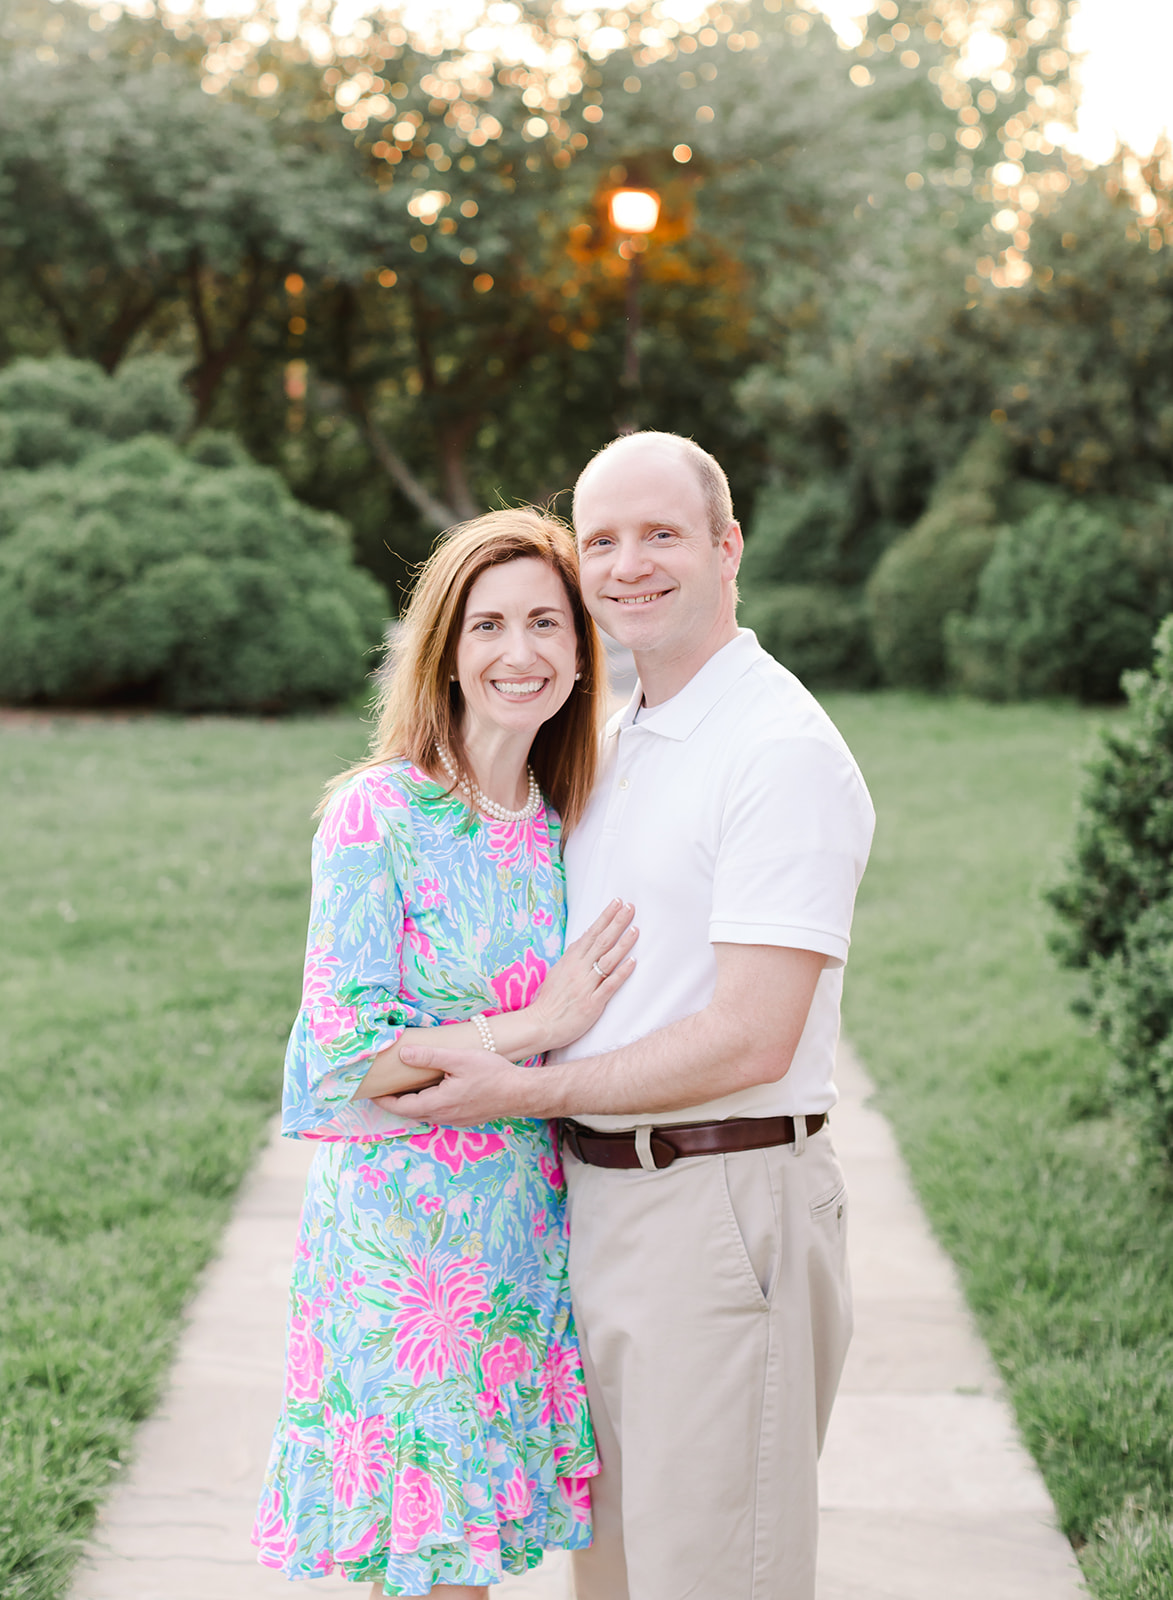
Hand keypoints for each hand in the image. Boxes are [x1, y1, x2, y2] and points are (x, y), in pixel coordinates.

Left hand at [373, 1045, 544, 1126]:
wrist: (521, 1092)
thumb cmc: (493, 1074)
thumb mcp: (459, 1059)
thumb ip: (430, 1057)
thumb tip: (404, 1054)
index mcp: (438, 1103)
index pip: (401, 1107)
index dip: (383, 1100)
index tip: (370, 1091)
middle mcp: (443, 1116)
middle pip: (411, 1112)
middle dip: (395, 1101)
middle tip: (384, 1087)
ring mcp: (455, 1120)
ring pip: (425, 1114)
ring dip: (412, 1103)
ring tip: (404, 1087)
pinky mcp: (465, 1118)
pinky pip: (439, 1114)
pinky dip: (428, 1104)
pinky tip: (432, 1090)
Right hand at [528, 898, 637, 1050]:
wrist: (541, 1025)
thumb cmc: (550, 1000)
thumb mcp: (558, 972)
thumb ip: (572, 957)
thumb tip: (584, 940)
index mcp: (570, 960)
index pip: (591, 933)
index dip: (605, 917)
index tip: (616, 903)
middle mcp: (578, 970)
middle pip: (601, 942)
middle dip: (617, 923)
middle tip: (630, 907)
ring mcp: (586, 986)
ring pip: (607, 960)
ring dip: (623, 944)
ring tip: (635, 929)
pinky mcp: (592, 1003)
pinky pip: (609, 985)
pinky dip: (621, 973)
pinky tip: (633, 962)